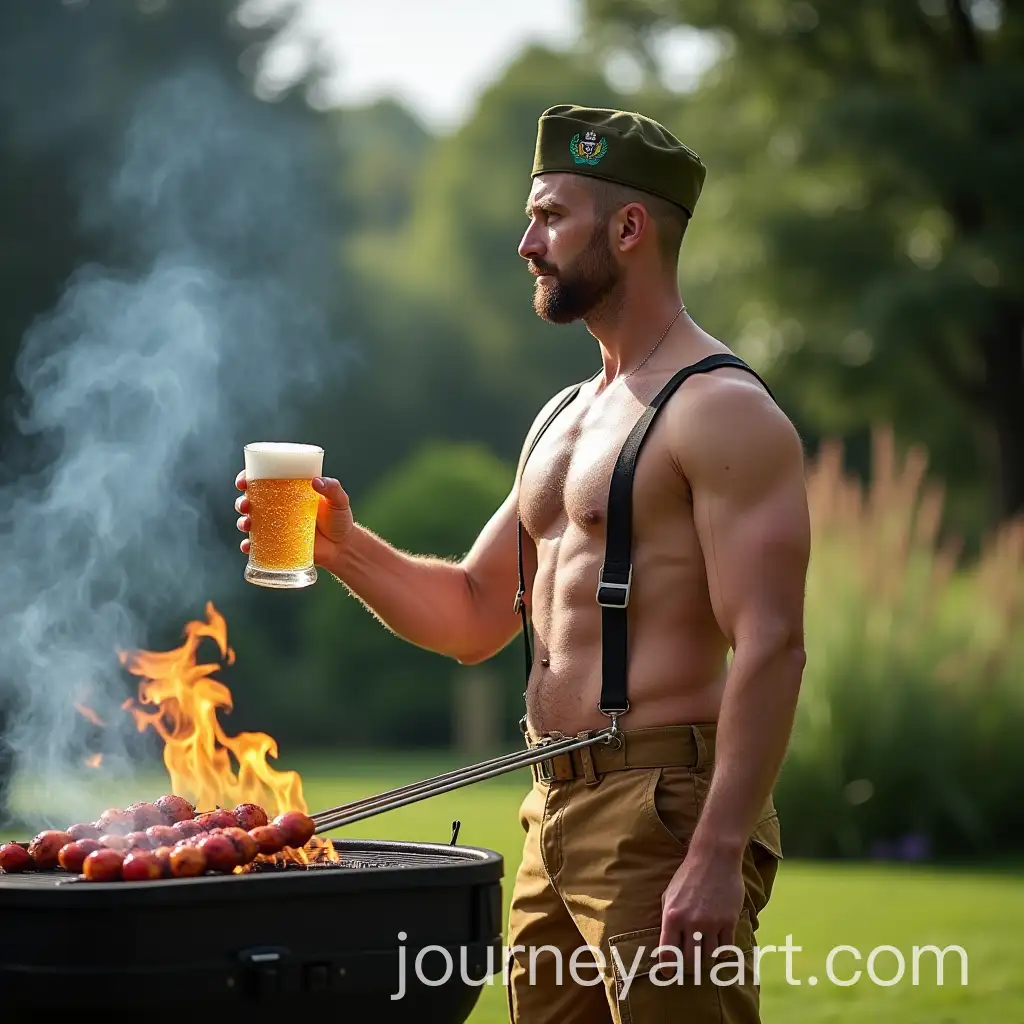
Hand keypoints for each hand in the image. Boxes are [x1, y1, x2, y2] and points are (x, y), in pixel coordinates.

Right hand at [234, 471, 355, 568]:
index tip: (243, 481)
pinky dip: (248, 546)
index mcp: (287, 492)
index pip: (262, 481)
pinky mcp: (278, 546)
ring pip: (250, 523)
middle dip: (241, 502)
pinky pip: (257, 547)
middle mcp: (277, 509)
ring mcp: (275, 528)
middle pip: (250, 502)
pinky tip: (248, 547)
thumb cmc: (339, 519)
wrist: (342, 548)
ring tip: (247, 525)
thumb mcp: (339, 500)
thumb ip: (332, 488)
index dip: (246, 478)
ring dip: (242, 522)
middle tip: (245, 505)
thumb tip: (316, 481)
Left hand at [659, 851, 744, 967]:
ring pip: (709, 958)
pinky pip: (725, 949)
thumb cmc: (688, 875)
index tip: (669, 974)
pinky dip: (721, 953)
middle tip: (688, 967)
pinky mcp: (729, 921)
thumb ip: (667, 919)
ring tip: (703, 958)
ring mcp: (711, 923)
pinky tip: (717, 948)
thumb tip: (665, 943)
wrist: (714, 857)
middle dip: (688, 968)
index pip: (668, 953)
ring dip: (705, 961)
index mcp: (672, 915)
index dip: (668, 969)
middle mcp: (691, 922)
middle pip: (690, 961)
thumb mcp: (669, 895)